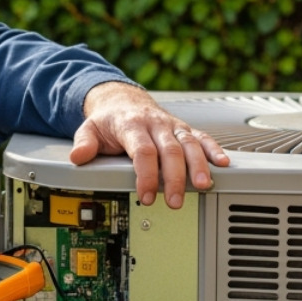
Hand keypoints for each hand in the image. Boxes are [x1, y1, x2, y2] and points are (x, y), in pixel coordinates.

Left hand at [69, 81, 229, 208]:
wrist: (122, 100)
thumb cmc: (109, 120)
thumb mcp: (89, 129)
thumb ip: (84, 143)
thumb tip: (78, 157)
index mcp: (132, 125)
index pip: (142, 152)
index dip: (145, 175)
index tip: (146, 196)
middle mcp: (155, 124)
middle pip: (169, 151)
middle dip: (174, 177)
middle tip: (174, 200)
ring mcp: (172, 126)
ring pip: (189, 144)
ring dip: (198, 166)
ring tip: (202, 186)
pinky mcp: (184, 129)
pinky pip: (202, 137)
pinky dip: (214, 149)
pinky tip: (223, 163)